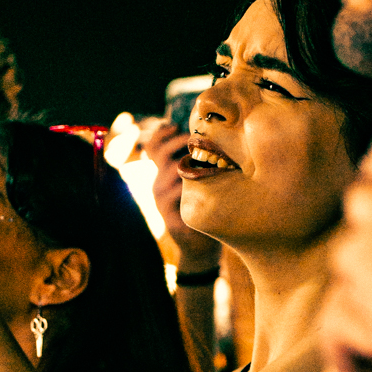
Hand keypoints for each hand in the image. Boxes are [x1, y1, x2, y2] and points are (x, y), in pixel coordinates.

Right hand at [146, 121, 220, 268]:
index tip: (178, 125)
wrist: (202, 246)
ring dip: (188, 163)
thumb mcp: (204, 180)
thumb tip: (218, 134)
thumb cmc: (208, 206)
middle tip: (199, 141)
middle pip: (159, 154)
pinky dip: (189, 188)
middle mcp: (158, 183)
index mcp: (165, 172)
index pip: (153, 146)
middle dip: (178, 142)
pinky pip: (174, 196)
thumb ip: (204, 160)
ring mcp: (160, 201)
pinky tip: (208, 185)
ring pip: (167, 173)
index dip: (162, 133)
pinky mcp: (167, 217)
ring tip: (208, 161)